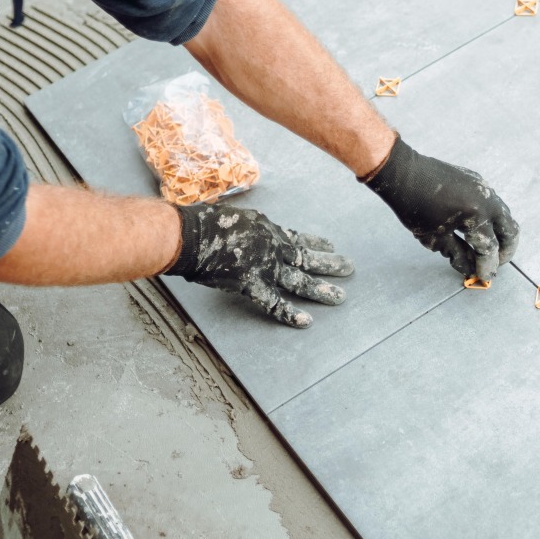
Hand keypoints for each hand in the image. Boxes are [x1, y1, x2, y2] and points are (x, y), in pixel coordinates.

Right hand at [168, 202, 353, 327]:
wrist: (191, 234)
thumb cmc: (203, 223)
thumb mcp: (233, 216)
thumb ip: (247, 227)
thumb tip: (248, 230)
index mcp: (266, 229)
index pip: (296, 238)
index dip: (314, 242)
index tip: (329, 245)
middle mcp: (271, 246)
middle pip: (306, 257)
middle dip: (329, 263)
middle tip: (349, 268)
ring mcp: (265, 266)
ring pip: (299, 280)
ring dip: (321, 290)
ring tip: (340, 297)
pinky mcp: (252, 284)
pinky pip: (275, 303)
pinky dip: (290, 314)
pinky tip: (306, 322)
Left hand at [362, 137, 519, 282]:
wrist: (405, 174)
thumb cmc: (415, 207)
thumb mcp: (435, 238)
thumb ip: (458, 255)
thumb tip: (471, 269)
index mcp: (477, 216)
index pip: (490, 248)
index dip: (487, 266)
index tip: (484, 277)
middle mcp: (487, 201)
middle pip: (509, 232)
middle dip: (506, 252)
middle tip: (494, 264)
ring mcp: (485, 188)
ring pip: (505, 216)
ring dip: (500, 235)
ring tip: (486, 249)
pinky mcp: (478, 181)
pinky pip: (493, 203)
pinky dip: (491, 219)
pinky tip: (476, 228)